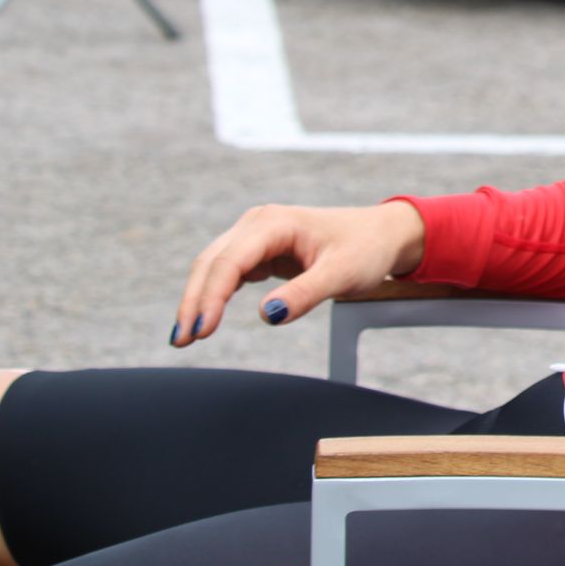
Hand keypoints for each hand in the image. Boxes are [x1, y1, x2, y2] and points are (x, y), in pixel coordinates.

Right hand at [169, 201, 424, 346]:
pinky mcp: (259, 250)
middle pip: (211, 263)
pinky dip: (213, 295)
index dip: (210, 297)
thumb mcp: (343, 274)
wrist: (383, 235)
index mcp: (274, 223)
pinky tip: (205, 320)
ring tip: (185, 337)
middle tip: (181, 342)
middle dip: (194, 302)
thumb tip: (267, 316)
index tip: (200, 331)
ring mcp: (256, 235)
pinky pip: (227, 272)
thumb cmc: (366, 249)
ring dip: (198, 300)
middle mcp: (258, 223)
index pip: (229, 262)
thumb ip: (306, 294)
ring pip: (213, 267)